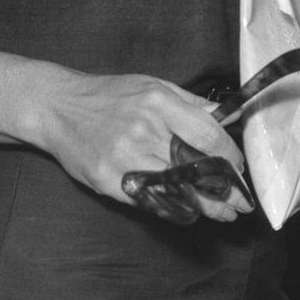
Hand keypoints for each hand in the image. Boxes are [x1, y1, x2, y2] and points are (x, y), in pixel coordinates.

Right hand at [32, 71, 253, 222]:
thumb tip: (230, 116)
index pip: (208, 135)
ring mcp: (124, 157)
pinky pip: (148, 199)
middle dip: (224, 190)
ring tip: (224, 214)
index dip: (230, 157)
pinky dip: (172, 208)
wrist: (58, 107)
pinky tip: (189, 212)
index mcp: (159, 103)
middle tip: (241, 203)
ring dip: (205, 206)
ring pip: (175, 189)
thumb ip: (192, 104)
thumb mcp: (154, 85)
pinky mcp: (108, 179)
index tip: (240, 169)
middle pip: (195, 168)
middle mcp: (144, 130)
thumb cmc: (110, 95)